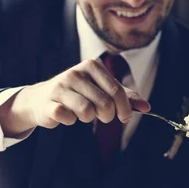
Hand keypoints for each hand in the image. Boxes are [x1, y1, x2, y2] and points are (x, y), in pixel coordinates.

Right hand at [0, 59, 150, 135]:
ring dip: (88, 118)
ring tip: (82, 113)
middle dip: (108, 116)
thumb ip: (125, 98)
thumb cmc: (78, 95)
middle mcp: (76, 73)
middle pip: (105, 103)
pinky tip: (66, 116)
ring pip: (87, 112)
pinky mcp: (49, 102)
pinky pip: (68, 118)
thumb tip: (147, 107)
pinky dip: (71, 121)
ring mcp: (61, 87)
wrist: (41, 100)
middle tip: (101, 116)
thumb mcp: (102, 91)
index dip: (125, 109)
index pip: (117, 91)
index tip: (124, 117)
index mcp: (92, 66)